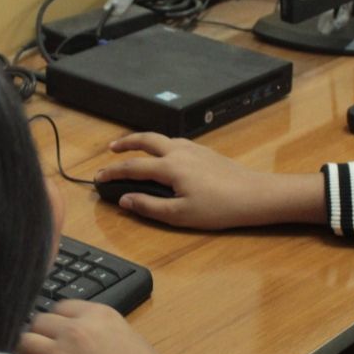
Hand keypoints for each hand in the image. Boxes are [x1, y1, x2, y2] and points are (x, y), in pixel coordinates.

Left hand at [18, 300, 166, 353]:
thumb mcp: (129, 339)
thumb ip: (102, 331)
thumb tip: (84, 336)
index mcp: (100, 315)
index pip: (61, 306)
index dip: (59, 322)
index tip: (60, 335)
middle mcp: (78, 327)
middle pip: (40, 320)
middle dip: (42, 335)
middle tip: (48, 353)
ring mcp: (63, 351)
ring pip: (27, 340)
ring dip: (31, 353)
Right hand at [94, 132, 323, 229]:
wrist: (255, 195)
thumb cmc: (219, 208)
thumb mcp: (179, 215)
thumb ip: (149, 206)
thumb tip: (125, 200)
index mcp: (169, 167)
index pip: (132, 167)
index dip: (111, 173)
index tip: (98, 178)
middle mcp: (179, 152)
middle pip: (145, 140)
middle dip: (125, 143)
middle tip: (111, 149)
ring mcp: (194, 149)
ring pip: (162, 139)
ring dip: (144, 141)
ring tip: (134, 149)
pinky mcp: (205, 152)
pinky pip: (176, 142)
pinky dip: (161, 145)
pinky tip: (165, 156)